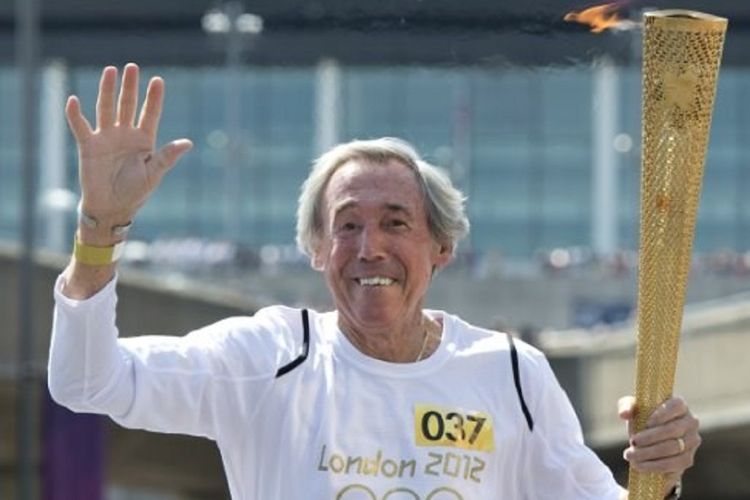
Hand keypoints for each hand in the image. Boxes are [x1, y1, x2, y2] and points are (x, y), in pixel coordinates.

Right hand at [66, 63, 191, 231]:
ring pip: (106, 109)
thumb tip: (188, 142)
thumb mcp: (154, 173)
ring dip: (107, 90)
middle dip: (130, 87)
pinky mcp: (89, 146)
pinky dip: (76, 114)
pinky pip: (81, 127)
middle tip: (132, 67)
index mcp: (144, 141)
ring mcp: (106, 138)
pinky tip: (74, 100)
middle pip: (128, 105)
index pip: (150, 114)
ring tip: (110, 71)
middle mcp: (125, 135)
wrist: (112, 208)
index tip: (158, 80)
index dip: (154, 98)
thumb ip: (167, 156)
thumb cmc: (136, 192)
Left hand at [618, 395, 700, 494]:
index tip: (646, 423)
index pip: (676, 406)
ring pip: (674, 449)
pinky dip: (655, 466)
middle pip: (673, 430)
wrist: (650, 441)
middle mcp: (690, 422)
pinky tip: (639, 465)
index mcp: (679, 405)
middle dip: (650, 437)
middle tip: (633, 442)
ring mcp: (692, 442)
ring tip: (631, 455)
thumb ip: (627, 406)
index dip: (662, 414)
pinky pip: (675, 465)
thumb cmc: (642, 418)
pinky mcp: (688, 459)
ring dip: (650, 453)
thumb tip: (624, 414)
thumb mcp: (634, 409)